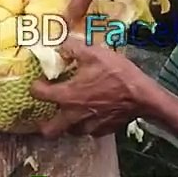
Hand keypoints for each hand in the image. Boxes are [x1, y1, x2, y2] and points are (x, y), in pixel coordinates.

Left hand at [29, 34, 152, 137]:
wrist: (142, 95)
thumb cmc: (117, 74)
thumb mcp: (94, 53)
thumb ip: (73, 48)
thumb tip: (60, 45)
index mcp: (67, 95)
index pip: (39, 94)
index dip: (35, 86)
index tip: (39, 82)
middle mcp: (73, 115)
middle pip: (49, 130)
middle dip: (43, 124)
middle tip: (47, 112)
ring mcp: (88, 126)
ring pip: (69, 131)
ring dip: (67, 122)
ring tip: (73, 110)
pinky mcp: (102, 131)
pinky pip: (87, 130)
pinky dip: (86, 123)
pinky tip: (93, 111)